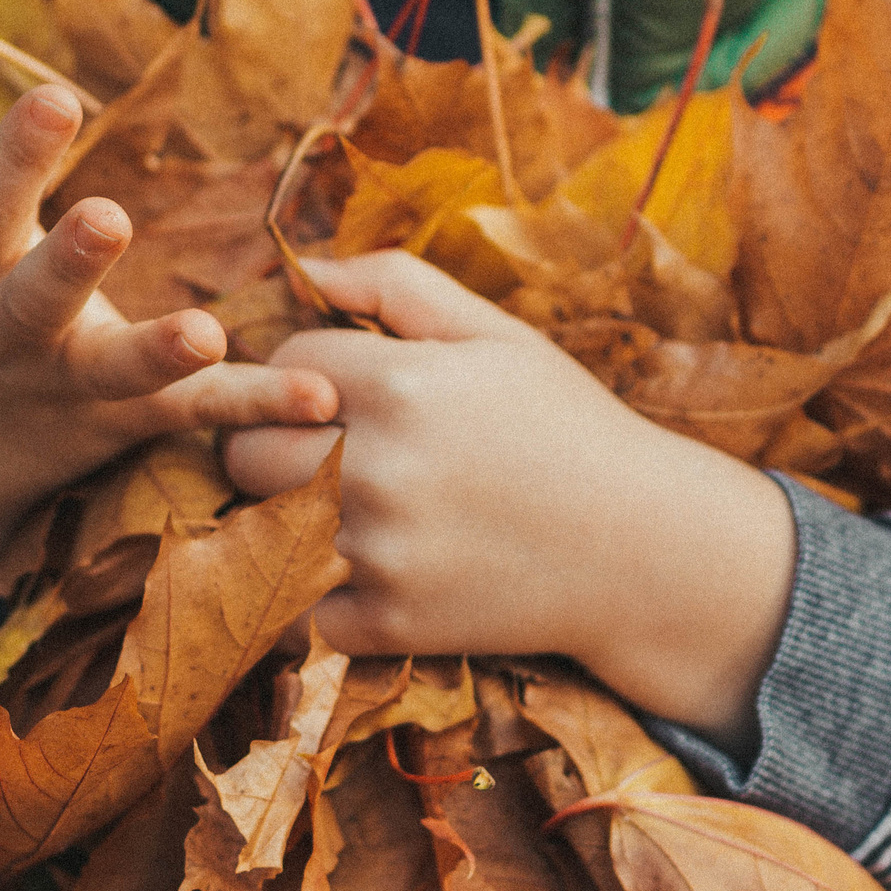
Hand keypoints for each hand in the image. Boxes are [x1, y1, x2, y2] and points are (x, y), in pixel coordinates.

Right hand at [0, 8, 337, 672]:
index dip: (17, 153)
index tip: (59, 96)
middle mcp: (7, 329)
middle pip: (37, 295)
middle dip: (70, 260)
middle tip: (109, 218)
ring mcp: (65, 384)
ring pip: (116, 371)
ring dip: (160, 354)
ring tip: (206, 334)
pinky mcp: (121, 423)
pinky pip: (193, 415)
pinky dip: (255, 408)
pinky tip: (321, 398)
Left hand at [221, 252, 794, 749]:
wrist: (644, 548)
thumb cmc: (567, 426)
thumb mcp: (496, 335)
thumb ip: (396, 285)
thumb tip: (304, 265)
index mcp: (402, 387)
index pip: (282, 364)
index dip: (304, 371)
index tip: (342, 390)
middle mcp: (379, 471)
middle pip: (245, 451)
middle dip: (269, 442)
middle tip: (320, 449)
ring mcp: (380, 555)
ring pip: (264, 529)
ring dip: (287, 516)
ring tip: (340, 506)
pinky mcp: (389, 625)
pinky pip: (300, 607)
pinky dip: (320, 592)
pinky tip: (368, 567)